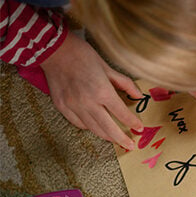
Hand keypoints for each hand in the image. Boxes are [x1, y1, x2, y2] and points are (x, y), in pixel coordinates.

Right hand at [40, 33, 143, 148]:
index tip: (139, 128)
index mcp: (102, 91)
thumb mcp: (108, 67)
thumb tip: (138, 96)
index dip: (132, 122)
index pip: (121, 113)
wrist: (54, 51)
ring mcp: (73, 106)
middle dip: (121, 139)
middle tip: (130, 145)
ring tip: (116, 140)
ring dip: (105, 136)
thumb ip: (124, 84)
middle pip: (108, 128)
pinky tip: (96, 127)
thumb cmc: (83, 55)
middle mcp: (87, 103)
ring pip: (92, 128)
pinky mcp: (62, 107)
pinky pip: (78, 123)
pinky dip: (89, 127)